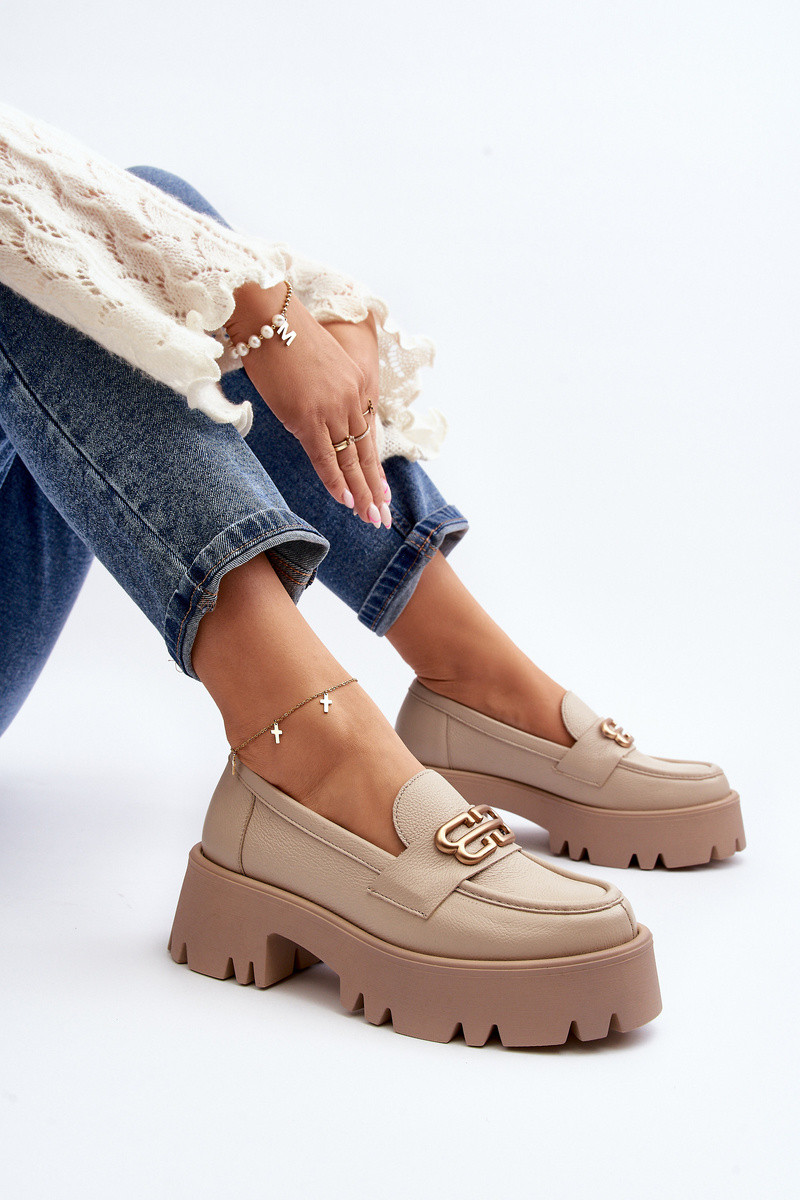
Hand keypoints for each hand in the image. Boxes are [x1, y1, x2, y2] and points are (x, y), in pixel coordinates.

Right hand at [226, 282, 389, 527]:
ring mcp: (331, 408)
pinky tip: (345, 501)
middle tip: (383, 515)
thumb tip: (315, 419)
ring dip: (360, 491)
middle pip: (366, 450)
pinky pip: (325, 457)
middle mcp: (351, 397)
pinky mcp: (308, 416)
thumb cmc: (282, 337)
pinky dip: (336, 481)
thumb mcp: (316, 369)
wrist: (267, 317)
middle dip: (375, 487)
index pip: (369, 433)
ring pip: (350, 458)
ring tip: (370, 517)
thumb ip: (324, 395)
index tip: (382, 490)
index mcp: (357, 383)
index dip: (375, 465)